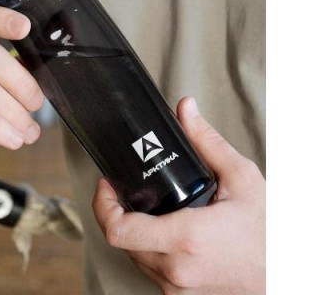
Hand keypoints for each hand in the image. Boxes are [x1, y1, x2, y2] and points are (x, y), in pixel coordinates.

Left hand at [93, 97, 264, 294]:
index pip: (119, 230)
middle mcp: (176, 268)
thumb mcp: (241, 177)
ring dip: (132, 230)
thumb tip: (186, 109)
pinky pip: (149, 269)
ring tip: (145, 207)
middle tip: (122, 190)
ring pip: (133, 256)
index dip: (102, 205)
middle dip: (116, 212)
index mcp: (186, 237)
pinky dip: (148, 248)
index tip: (106, 185)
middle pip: (121, 240)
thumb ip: (207, 141)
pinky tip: (162, 230)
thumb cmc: (266, 231)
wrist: (285, 274)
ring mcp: (177, 288)